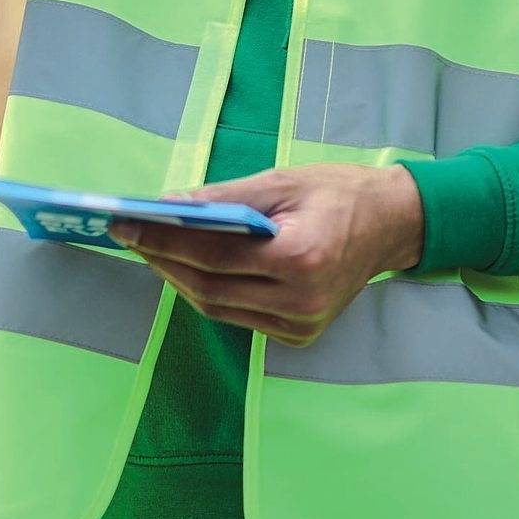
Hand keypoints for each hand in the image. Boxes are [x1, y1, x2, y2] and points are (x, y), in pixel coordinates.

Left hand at [108, 163, 423, 347]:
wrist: (393, 224)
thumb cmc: (338, 192)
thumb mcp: (282, 182)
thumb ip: (224, 198)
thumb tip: (168, 205)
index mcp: (301, 257)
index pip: (214, 254)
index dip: (164, 240)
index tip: (125, 224)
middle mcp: (300, 300)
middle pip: (209, 286)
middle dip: (163, 259)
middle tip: (130, 234)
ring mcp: (301, 325)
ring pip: (218, 308)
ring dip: (179, 278)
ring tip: (152, 249)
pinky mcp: (299, 336)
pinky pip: (239, 316)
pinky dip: (210, 292)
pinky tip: (191, 267)